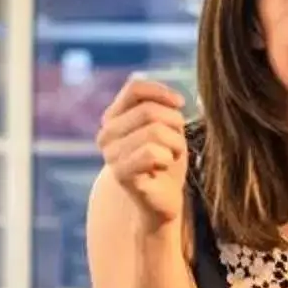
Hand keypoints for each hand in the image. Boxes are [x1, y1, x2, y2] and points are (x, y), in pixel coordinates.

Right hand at [97, 75, 189, 229]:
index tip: (181, 104)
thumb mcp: (167, 127)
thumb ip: (164, 108)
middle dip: (174, 123)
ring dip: (174, 143)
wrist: (164, 198)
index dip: (161, 92)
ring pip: (154, 131)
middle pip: (148, 110)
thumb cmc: (166, 159)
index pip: (134, 89)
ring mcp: (110, 154)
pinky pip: (151, 153)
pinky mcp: (120, 174)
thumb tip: (174, 99)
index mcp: (113, 117)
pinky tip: (163, 166)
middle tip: (177, 141)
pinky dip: (167, 158)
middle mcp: (106, 134)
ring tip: (172, 155)